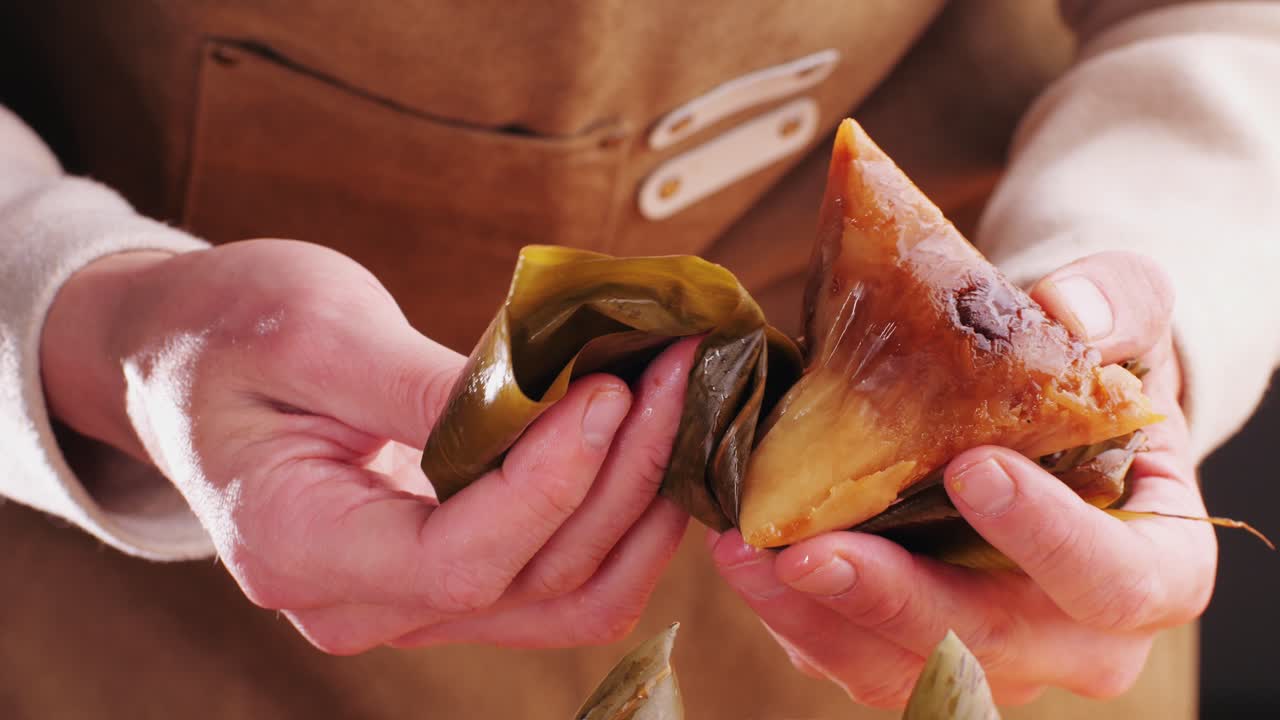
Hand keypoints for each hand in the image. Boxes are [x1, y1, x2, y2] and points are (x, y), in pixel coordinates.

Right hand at [41, 239, 690, 653]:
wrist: (185, 362)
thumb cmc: (224, 333)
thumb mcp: (312, 334)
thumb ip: (422, 389)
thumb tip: (547, 405)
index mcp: (296, 548)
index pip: (458, 560)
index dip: (550, 483)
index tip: (610, 390)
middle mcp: (354, 604)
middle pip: (530, 582)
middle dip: (621, 476)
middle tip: (676, 371)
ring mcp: (405, 601)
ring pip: (561, 596)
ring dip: (636, 505)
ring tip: (680, 404)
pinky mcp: (446, 575)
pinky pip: (553, 578)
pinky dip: (614, 520)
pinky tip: (648, 446)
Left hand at [710, 252, 1214, 706]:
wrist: (1035, 418)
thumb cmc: (1089, 377)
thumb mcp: (1127, 321)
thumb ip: (1116, 303)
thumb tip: (1065, 307)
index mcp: (1152, 568)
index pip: (1114, 580)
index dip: (1049, 538)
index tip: (970, 470)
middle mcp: (1073, 639)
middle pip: (988, 642)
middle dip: (893, 597)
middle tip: (812, 548)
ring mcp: (988, 657)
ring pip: (902, 667)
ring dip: (817, 614)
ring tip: (745, 550)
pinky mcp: (910, 653)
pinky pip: (848, 658)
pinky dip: (790, 616)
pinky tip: (741, 557)